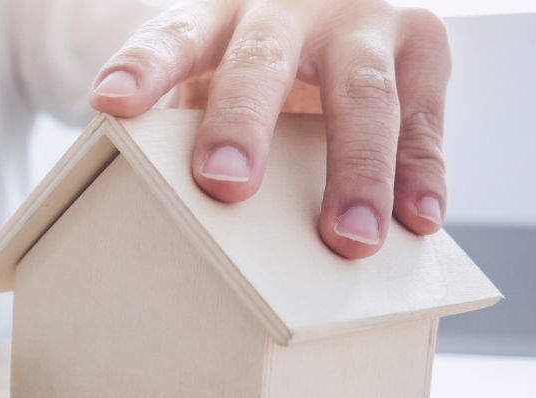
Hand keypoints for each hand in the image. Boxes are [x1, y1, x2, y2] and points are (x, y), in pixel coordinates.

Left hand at [90, 0, 449, 258]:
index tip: (110, 102)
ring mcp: (361, 21)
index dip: (142, 69)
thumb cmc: (247, 67)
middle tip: (224, 185)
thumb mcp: (208, 76)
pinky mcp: (422, 45)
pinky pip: (424, 117)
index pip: (171, 37)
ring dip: (356, 169)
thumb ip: (180, 125)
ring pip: (361, 92)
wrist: (324, 8)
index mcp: (216, 14)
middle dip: (242, 124)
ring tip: (348, 237)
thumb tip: (141, 211)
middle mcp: (288, 7)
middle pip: (262, 63)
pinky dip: (422, 172)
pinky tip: (418, 218)